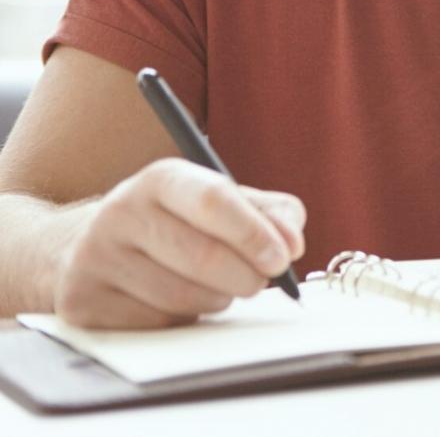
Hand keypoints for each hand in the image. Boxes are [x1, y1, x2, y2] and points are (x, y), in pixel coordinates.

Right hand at [52, 157, 305, 328]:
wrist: (92, 246)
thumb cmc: (179, 223)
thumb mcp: (226, 204)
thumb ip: (272, 214)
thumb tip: (292, 243)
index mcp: (161, 179)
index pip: (212, 199)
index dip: (253, 232)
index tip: (283, 258)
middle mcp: (120, 212)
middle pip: (200, 255)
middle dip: (245, 276)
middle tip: (261, 282)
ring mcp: (94, 258)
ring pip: (181, 296)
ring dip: (218, 299)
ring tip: (220, 288)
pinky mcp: (83, 303)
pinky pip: (155, 324)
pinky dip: (183, 320)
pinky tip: (180, 303)